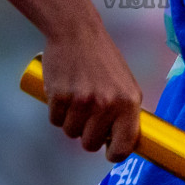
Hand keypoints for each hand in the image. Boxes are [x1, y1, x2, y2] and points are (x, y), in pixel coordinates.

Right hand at [0, 0, 141, 161]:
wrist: (76, 31)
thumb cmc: (102, 59)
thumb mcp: (124, 84)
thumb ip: (124, 112)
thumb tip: (121, 142)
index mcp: (129, 102)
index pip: (124, 145)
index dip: (115, 154)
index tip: (109, 152)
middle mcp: (108, 105)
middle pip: (90, 144)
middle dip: (86, 134)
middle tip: (86, 115)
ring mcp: (83, 102)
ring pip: (70, 133)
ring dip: (70, 121)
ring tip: (75, 99)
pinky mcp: (61, 97)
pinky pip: (55, 120)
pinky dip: (56, 111)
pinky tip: (63, 93)